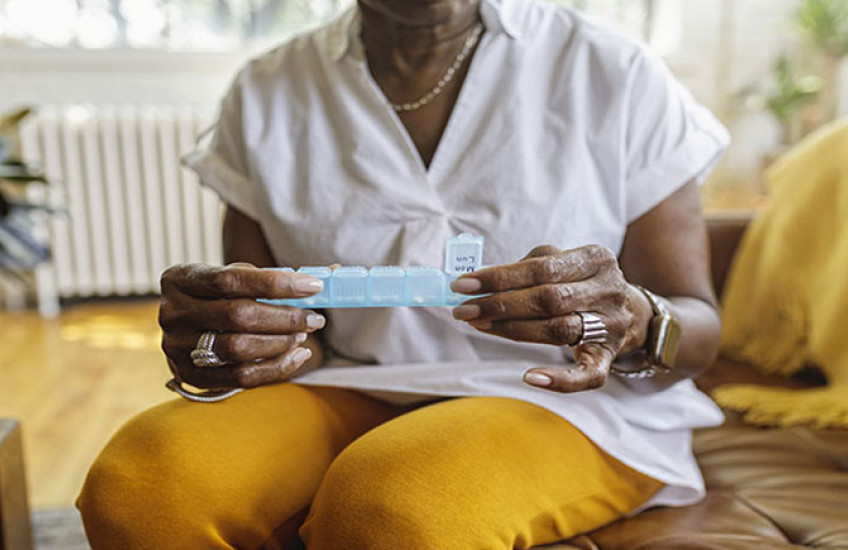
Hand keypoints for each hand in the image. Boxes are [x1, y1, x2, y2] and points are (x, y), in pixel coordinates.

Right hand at [158, 263, 325, 389]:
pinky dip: (275, 368)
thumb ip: (275, 277)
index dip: (276, 283)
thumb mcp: (238, 279)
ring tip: (303, 336)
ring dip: (281, 343)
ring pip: (239, 349)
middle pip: (237, 315)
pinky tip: (297, 356)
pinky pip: (239, 377)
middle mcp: (171, 313)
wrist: (190, 329)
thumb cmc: (223, 297)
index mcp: (179, 279)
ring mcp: (176, 347)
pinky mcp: (189, 376)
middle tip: (314, 318)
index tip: (314, 286)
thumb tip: (333, 274)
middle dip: (285, 317)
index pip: (232, 279)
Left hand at [450, 245, 649, 392]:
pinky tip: (529, 377)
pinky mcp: (609, 357)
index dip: (499, 276)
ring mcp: (610, 326)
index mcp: (595, 258)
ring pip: (558, 331)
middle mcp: (608, 290)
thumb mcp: (564, 263)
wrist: (631, 314)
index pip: (541, 266)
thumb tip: (477, 282)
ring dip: (512, 331)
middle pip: (548, 298)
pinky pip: (587, 375)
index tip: (462, 284)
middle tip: (464, 309)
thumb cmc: (580, 284)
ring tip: (479, 325)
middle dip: (500, 304)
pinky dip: (559, 380)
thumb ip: (528, 267)